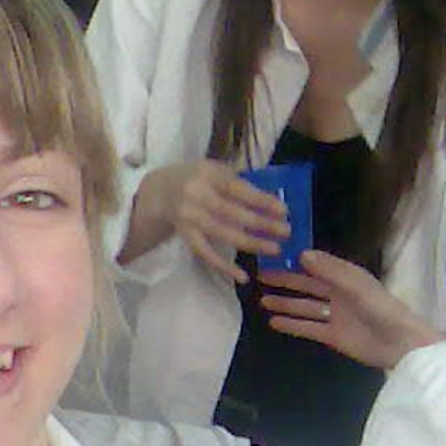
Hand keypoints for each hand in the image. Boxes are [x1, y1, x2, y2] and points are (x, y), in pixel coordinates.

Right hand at [126, 160, 287, 281]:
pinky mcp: (185, 236)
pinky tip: (243, 276)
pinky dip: (224, 266)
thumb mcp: (213, 170)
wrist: (159, 190)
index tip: (283, 210)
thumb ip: (237, 181)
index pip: (238, 188)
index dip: (261, 200)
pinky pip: (206, 254)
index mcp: (207, 173)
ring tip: (274, 249)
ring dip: (251, 243)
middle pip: (233, 213)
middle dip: (262, 224)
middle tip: (286, 232)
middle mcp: (196, 195)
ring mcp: (189, 217)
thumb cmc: (196, 178)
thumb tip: (270, 199)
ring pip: (223, 234)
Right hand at [258, 250, 444, 368]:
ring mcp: (335, 316)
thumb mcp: (355, 285)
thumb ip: (329, 270)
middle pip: (307, 285)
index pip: (317, 264)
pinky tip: (274, 322)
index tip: (275, 255)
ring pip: (305, 307)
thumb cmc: (381, 309)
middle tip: (261, 277)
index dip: (297, 260)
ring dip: (286, 303)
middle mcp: (338, 293)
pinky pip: (308, 328)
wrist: (399, 344)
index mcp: (346, 277)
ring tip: (262, 301)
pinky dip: (292, 325)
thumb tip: (302, 254)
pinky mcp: (333, 336)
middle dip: (285, 281)